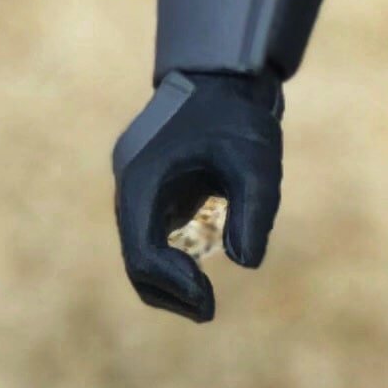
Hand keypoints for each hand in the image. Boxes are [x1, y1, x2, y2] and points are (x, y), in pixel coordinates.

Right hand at [111, 70, 283, 321]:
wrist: (223, 76)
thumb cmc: (239, 114)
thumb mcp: (256, 159)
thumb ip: (254, 209)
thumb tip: (247, 264)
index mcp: (142, 178)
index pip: (140, 251)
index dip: (172, 284)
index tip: (209, 301)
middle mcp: (131, 187)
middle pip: (133, 260)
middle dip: (168, 292)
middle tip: (209, 311)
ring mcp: (139, 190)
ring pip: (139, 253)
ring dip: (168, 283)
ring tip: (206, 303)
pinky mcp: (154, 192)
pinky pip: (152, 239)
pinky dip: (171, 265)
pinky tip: (200, 277)